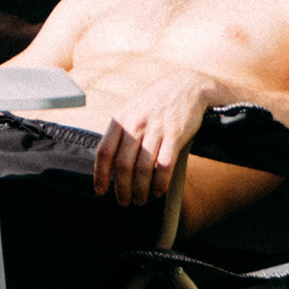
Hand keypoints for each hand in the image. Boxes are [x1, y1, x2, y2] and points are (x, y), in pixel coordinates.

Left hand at [88, 66, 218, 206]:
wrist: (188, 86)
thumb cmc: (156, 104)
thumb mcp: (132, 111)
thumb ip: (120, 134)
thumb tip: (108, 165)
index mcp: (121, 118)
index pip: (104, 151)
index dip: (100, 175)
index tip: (101, 191)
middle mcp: (136, 123)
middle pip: (123, 165)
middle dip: (122, 189)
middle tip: (124, 201)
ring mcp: (156, 128)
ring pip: (143, 169)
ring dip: (141, 190)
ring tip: (141, 199)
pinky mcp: (175, 134)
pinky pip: (164, 166)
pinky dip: (160, 183)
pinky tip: (159, 191)